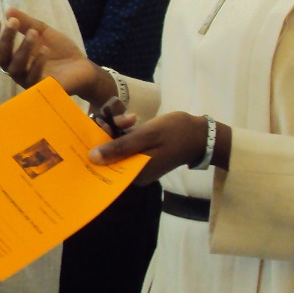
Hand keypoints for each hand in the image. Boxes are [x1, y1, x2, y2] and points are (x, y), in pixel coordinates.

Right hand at [0, 9, 105, 103]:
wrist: (82, 67)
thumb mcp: (42, 32)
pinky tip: (45, 50)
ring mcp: (27, 80)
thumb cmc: (60, 51)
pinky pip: (33, 78)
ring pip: (15, 67)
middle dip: (5, 39)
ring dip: (23, 48)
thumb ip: (26, 23)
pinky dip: (38, 63)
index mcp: (13, 57)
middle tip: (12, 22)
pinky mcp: (40, 88)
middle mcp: (16, 70)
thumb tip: (8, 11)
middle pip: (1, 58)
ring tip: (33, 33)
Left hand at [88, 111, 221, 184]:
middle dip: (111, 134)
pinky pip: (127, 146)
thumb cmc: (176, 133)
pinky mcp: (142, 156)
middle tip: (124, 119)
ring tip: (133, 118)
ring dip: (120, 131)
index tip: (101, 125)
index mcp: (135, 174)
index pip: (106, 164)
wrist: (201, 134)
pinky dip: (127, 133)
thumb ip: (120, 147)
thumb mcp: (147, 136)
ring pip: (118, 147)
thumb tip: (93, 158)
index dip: (99, 145)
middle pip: (110, 155)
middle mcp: (134, 174)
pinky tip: (134, 121)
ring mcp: (138, 165)